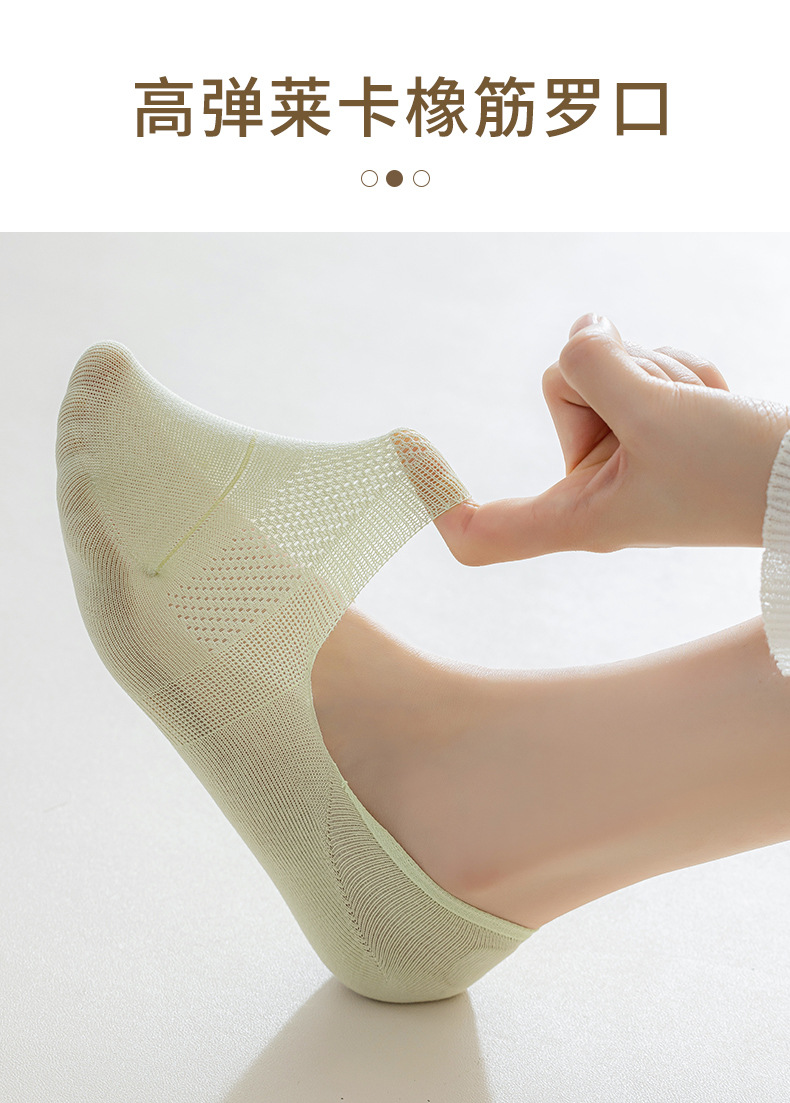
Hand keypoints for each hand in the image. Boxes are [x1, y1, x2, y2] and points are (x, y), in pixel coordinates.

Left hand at [436, 314, 789, 564]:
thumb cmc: (742, 472)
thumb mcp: (660, 410)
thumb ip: (598, 363)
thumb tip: (581, 325)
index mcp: (578, 517)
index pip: (479, 531)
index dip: (434, 494)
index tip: (403, 445)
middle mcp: (590, 489)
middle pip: (559, 387)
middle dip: (620, 371)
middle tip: (670, 404)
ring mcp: (622, 455)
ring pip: (604, 368)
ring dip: (660, 370)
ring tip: (703, 411)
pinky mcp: (650, 428)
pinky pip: (642, 370)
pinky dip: (680, 372)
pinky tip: (713, 401)